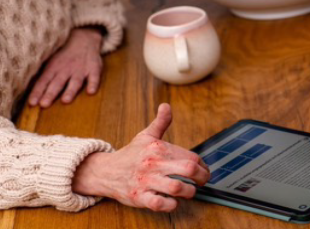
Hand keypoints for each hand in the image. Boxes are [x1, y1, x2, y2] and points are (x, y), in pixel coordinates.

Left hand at [30, 27, 104, 106]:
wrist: (83, 37)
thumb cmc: (64, 53)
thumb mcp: (51, 59)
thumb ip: (43, 74)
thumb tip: (25, 86)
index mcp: (53, 67)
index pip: (43, 81)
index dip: (37, 92)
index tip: (32, 103)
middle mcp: (66, 68)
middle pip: (57, 83)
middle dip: (50, 94)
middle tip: (44, 104)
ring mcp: (80, 68)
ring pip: (75, 81)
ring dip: (70, 91)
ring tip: (65, 100)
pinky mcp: (93, 68)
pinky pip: (94, 76)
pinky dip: (93, 83)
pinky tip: (91, 91)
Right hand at [72, 103, 210, 211]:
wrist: (106, 171)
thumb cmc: (130, 155)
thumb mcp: (145, 136)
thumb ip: (160, 122)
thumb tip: (166, 106)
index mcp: (158, 148)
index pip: (191, 156)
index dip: (203, 165)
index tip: (204, 170)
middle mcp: (153, 164)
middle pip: (188, 169)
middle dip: (201, 177)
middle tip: (202, 182)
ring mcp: (146, 181)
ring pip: (176, 187)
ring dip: (188, 192)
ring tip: (188, 191)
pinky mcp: (139, 197)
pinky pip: (159, 203)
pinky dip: (170, 204)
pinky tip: (173, 201)